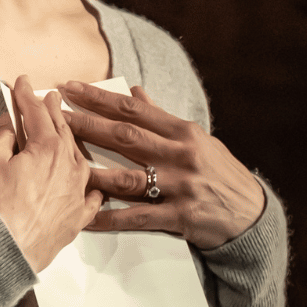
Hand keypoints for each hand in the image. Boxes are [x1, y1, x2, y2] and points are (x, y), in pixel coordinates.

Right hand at [0, 75, 102, 270]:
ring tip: (67, 132)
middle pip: (63, 130)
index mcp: (48, 147)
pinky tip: (90, 184)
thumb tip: (9, 122)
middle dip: (54, 111)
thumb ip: (2, 136)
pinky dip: (90, 187)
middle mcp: (70, 165)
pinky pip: (91, 197)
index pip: (37, 112)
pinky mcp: (78, 216)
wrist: (7, 249)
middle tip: (51, 96)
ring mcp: (78, 192)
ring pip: (79, 158)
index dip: (27, 95)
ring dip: (72, 142)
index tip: (22, 82)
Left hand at [58, 80, 264, 249]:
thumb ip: (162, 117)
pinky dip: (110, 218)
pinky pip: (137, 217)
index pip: (134, 110)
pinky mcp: (180, 216)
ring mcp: (180, 186)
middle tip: (55, 116)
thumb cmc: (219, 172)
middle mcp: (181, 155)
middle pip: (125, 137)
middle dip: (87, 125)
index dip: (100, 98)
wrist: (251, 213)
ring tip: (63, 166)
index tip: (70, 87)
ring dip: (94, 172)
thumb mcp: (197, 139)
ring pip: (128, 177)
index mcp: (183, 132)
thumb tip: (135, 91)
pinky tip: (87, 217)